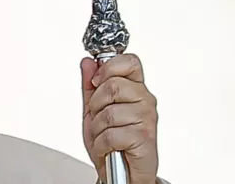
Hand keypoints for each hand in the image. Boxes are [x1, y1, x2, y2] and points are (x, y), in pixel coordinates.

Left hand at [81, 54, 158, 183]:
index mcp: (135, 89)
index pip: (129, 61)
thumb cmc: (113, 143)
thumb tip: (88, 63)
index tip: (98, 81)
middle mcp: (145, 100)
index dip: (109, 67)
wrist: (123, 174)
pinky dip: (102, 144)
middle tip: (99, 117)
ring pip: (109, 111)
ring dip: (98, 128)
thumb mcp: (94, 111)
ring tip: (105, 135)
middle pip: (113, 85)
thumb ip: (91, 86)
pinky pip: (111, 133)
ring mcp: (146, 118)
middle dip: (96, 104)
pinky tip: (107, 147)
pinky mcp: (144, 137)